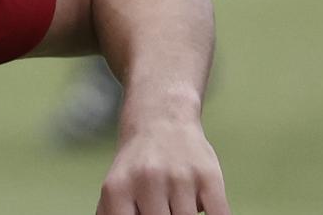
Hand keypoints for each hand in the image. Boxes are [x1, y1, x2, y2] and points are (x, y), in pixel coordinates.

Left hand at [97, 118, 228, 214]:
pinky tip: (206, 211)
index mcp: (118, 189)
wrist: (161, 117)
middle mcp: (147, 180)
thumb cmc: (137, 164)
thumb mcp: (115, 187)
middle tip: (165, 210)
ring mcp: (179, 178)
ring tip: (178, 205)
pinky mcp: (208, 176)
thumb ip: (113, 214)